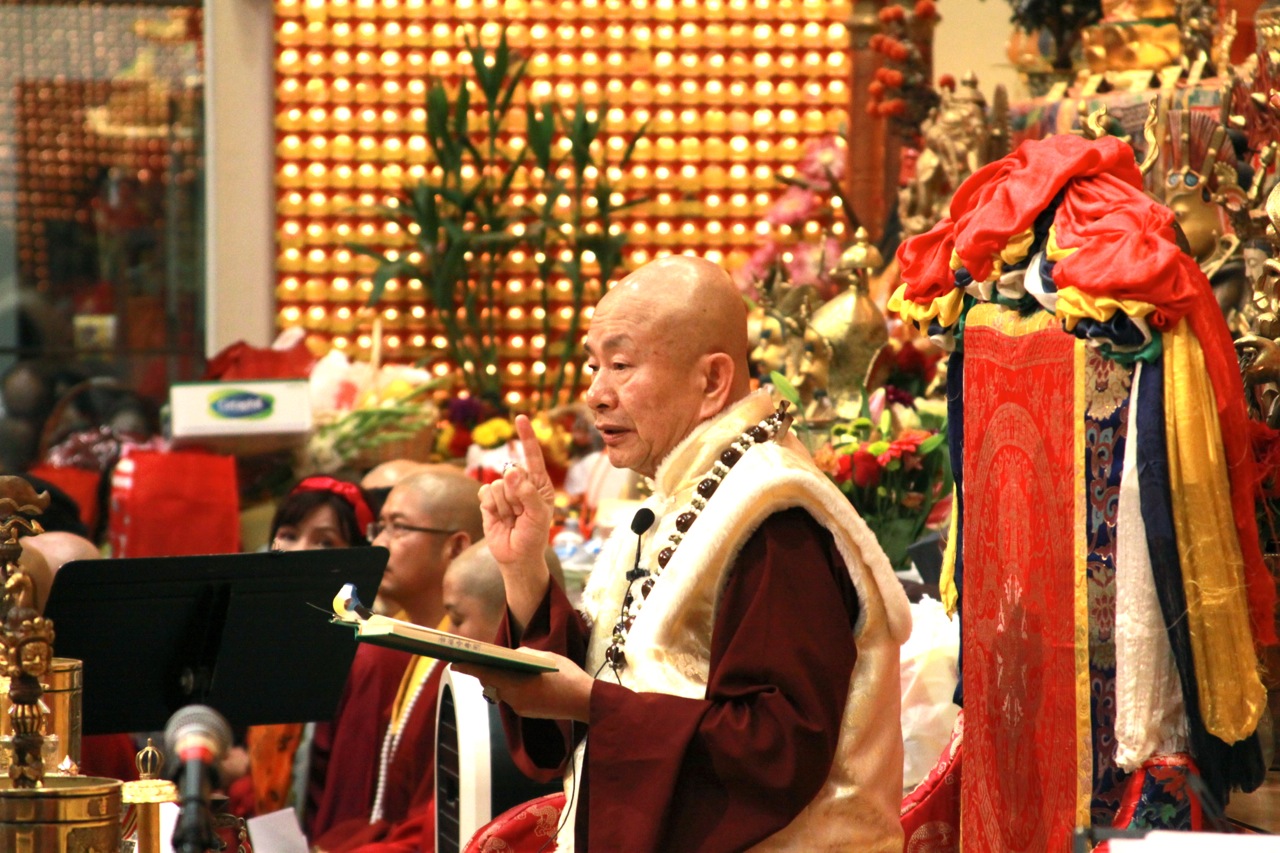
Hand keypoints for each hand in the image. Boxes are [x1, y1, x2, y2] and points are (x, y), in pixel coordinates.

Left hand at [454, 651, 593, 722]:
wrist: (584, 702)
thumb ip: (523, 654)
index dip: (469, 668)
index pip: (485, 674)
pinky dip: (514, 687)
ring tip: (508, 668)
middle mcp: (513, 698)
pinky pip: (513, 697)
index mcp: (515, 683)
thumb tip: (511, 656)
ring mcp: (519, 707)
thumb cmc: (566, 676)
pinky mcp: (527, 712)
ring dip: (502, 680)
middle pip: (493, 682)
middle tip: (484, 659)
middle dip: (488, 672)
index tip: (455, 662)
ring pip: (503, 690)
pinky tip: (524, 680)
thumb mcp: (545, 657)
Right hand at [479, 415, 556, 568]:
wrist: (517, 556)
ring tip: (512, 518)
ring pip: (497, 484)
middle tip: (522, 514)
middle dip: (516, 495)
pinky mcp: (488, 501)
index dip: (526, 436)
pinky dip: (492, 507)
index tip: (521, 417)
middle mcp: (520, 483)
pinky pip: (484, 493)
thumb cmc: (534, 535)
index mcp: (538, 482)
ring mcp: (503, 492)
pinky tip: (499, 518)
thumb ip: (526, 492)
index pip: (532, 455)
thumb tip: (510, 471)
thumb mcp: (538, 514)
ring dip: (505, 505)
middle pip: (511, 473)